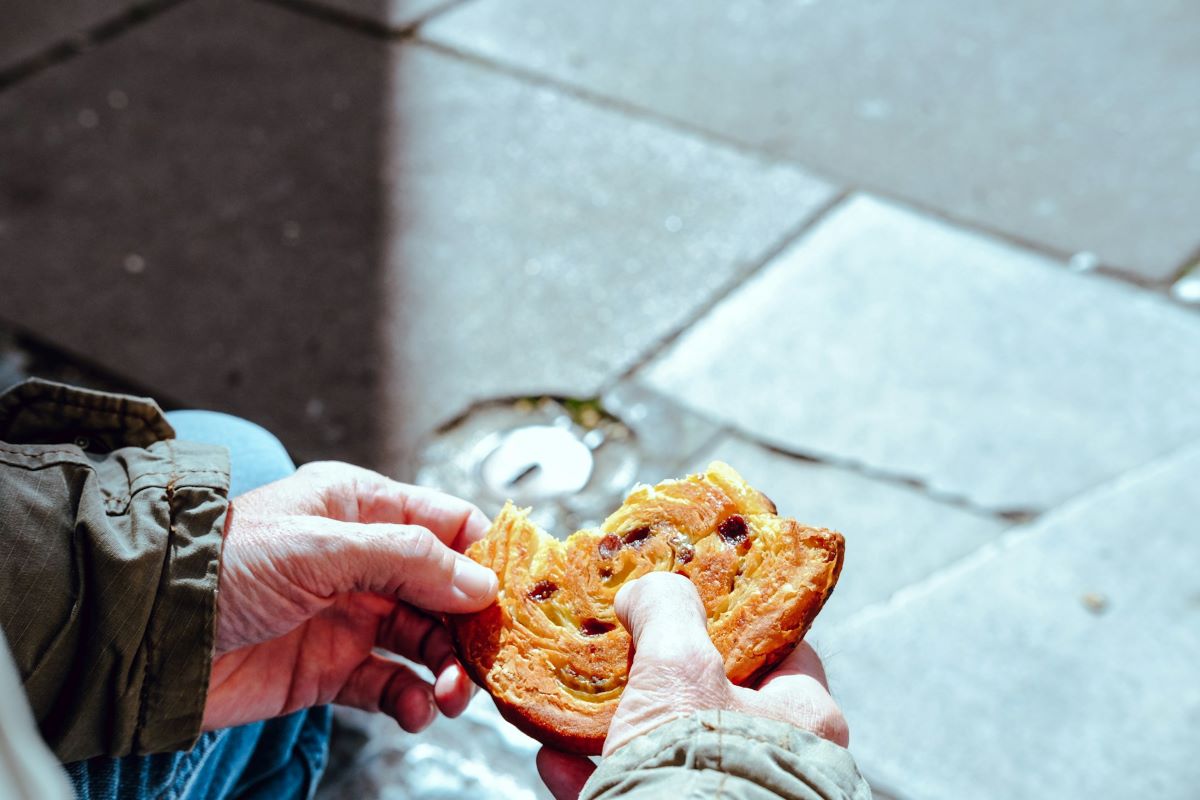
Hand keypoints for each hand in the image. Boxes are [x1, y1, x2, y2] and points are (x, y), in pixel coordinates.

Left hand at [202, 461, 497, 732]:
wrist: (145, 638)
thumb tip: (480, 582)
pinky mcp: (331, 668)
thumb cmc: (219, 566)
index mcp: (360, 507)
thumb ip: (405, 559)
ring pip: (426, 640)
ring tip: (450, 694)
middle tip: (487, 660)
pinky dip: (411, 700)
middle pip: (447, 590)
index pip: (447, 524)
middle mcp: (363, 559)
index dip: (488, 557)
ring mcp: (350, 615)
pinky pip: (390, 684)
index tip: (520, 594)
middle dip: (472, 626)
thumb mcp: (318, 547)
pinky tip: (415, 709)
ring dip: (448, 668)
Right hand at [536, 572, 847, 799]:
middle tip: (622, 652)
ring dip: (618, 727)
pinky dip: (596, 776)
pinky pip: (639, 794)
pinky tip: (555, 760)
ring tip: (575, 705)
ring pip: (671, 750)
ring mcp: (732, 798)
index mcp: (805, 719)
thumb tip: (649, 589)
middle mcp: (780, 764)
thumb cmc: (697, 764)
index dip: (734, 619)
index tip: (690, 603)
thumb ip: (668, 612)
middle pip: (717, 699)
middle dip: (661, 677)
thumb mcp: (678, 668)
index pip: (782, 650)